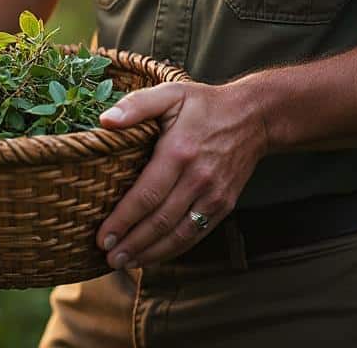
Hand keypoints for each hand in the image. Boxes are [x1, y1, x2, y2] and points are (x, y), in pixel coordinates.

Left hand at [93, 79, 269, 268]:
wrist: (253, 117)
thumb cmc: (204, 104)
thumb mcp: (170, 93)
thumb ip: (136, 105)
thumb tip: (105, 121)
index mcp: (179, 151)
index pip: (147, 195)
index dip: (123, 219)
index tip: (102, 236)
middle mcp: (198, 178)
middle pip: (161, 221)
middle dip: (132, 243)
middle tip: (108, 257)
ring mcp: (214, 195)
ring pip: (179, 234)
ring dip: (151, 253)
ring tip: (124, 263)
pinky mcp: (223, 204)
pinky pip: (196, 234)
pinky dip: (173, 250)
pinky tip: (153, 256)